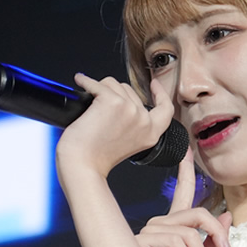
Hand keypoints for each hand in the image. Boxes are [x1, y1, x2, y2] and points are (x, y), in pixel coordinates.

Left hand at [55, 75, 174, 175]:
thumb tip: (125, 100)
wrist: (81, 164)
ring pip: (113, 84)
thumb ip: (134, 123)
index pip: (165, 109)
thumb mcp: (126, 142)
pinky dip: (85, 81)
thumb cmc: (95, 158)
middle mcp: (144, 120)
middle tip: (100, 114)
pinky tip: (81, 82)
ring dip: (99, 91)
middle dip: (114, 95)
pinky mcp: (112, 101)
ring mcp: (130, 109)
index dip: (160, 94)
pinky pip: (96, 83)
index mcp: (150, 133)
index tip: (155, 85)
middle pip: (130, 90)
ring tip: (91, 108)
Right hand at [136, 148, 232, 246]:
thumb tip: (226, 217)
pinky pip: (179, 242)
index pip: (182, 195)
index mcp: (172, 229)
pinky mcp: (143, 241)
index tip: (187, 152)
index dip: (186, 173)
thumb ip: (213, 244)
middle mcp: (159, 226)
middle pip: (197, 213)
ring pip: (190, 232)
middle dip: (217, 234)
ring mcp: (149, 232)